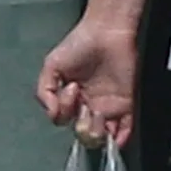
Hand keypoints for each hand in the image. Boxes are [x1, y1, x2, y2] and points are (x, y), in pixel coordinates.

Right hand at [36, 19, 138, 146]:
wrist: (106, 32)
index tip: (71, 89)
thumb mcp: (51, 66)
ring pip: (103, 134)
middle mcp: (89, 103)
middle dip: (81, 126)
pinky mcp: (126, 101)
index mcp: (71, 97)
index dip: (64, 112)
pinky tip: (117, 139)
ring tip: (97, 111)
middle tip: (84, 105)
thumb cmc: (80, 43)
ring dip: (97, 131)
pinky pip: (126, 126)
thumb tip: (51, 112)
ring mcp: (108, 104)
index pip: (63, 120)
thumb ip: (44, 91)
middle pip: (83, 133)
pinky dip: (122, 137)